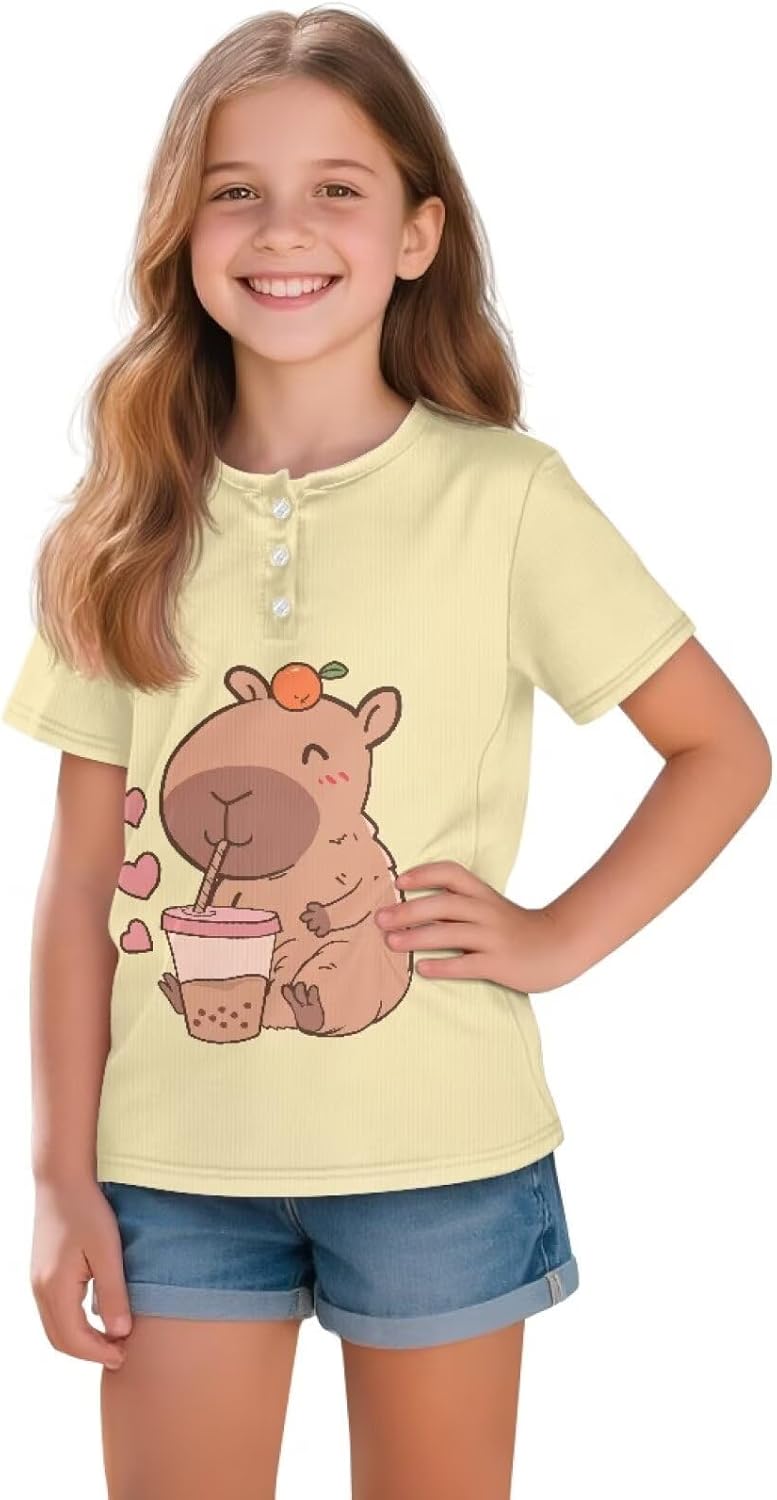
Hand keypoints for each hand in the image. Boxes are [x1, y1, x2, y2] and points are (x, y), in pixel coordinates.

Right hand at [31, 1176, 131, 1371]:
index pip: (74, 1339)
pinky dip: (73, 1324)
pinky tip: (96, 1316)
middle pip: (61, 1340)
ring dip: (81, 1340)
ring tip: (112, 1338)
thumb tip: (119, 1332)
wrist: (62, 1180)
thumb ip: (113, 1294)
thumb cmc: (86, 1210)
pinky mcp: (42, 1273)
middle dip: (89, 1352)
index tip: (124, 1355)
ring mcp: (38, 1282)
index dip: (99, 1353)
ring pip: (55, 1328)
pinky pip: (54, 1311)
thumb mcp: (107, 1252)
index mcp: (54, 1288)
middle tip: (120, 1353)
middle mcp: (40, 1290)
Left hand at [375, 860, 576, 993]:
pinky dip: (442, 966)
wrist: (560, 945)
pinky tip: (421, 969)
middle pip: (443, 904)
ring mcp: (493, 937)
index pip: (451, 874)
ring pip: (449, 933)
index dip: (423, 874)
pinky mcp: (499, 963)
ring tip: (391, 943)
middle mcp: (487, 911)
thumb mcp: (492, 908)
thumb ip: (462, 906)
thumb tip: (418, 910)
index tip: (398, 881)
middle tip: (380, 919)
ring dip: (416, 937)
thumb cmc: (518, 929)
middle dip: (408, 910)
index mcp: (483, 894)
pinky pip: (466, 964)